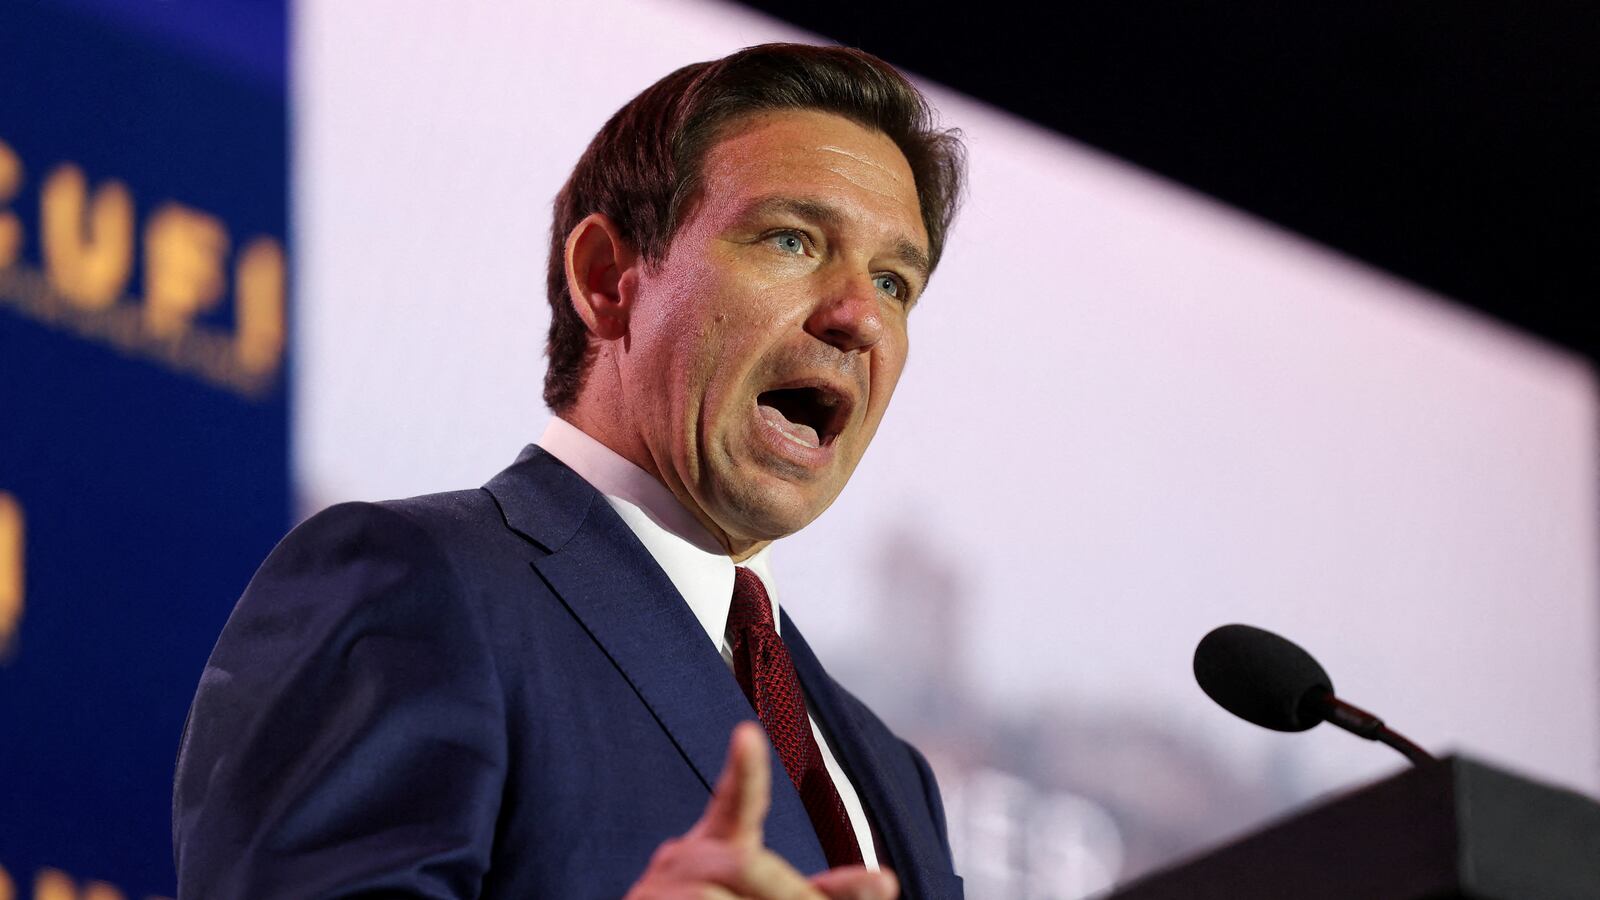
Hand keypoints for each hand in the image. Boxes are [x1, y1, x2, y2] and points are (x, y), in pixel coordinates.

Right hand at [624, 722, 898, 899]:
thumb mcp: (769, 899)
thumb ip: (821, 894)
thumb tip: (885, 882)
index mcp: (715, 849)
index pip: (735, 803)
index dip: (745, 771)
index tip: (746, 735)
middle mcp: (683, 861)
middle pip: (746, 866)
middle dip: (792, 895)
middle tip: (851, 893)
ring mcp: (658, 888)